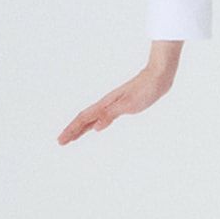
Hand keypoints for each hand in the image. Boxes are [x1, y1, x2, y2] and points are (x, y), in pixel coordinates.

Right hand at [57, 65, 172, 144]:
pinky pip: (103, 116)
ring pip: (93, 118)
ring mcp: (114, 104)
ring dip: (81, 128)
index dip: (72, 130)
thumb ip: (111, 114)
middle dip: (72, 130)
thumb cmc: (146, 89)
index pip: (84, 118)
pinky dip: (95, 123)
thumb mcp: (129, 104)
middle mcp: (107, 103)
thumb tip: (95, 128)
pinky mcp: (122, 104)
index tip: (61, 141)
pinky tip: (96, 127)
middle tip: (61, 142)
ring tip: (73, 137)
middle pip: (85, 118)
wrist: (159, 76)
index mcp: (106, 104)